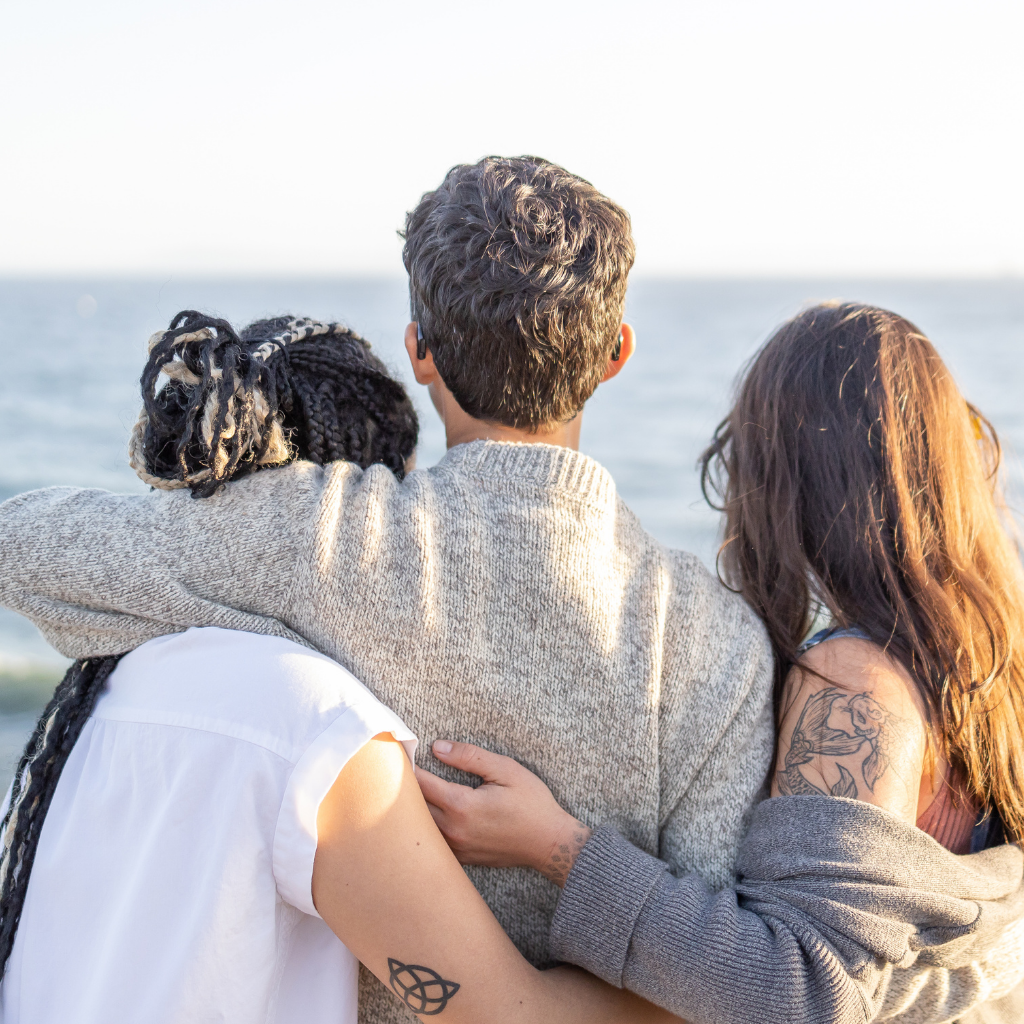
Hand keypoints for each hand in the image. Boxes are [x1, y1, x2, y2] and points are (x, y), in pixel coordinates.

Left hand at [415, 740, 592, 886]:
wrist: (550, 843)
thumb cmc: (532, 804)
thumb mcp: (506, 770)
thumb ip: (469, 756)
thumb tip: (437, 747)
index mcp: (462, 806)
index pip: (421, 784)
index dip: (408, 767)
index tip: (402, 754)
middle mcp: (454, 830)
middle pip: (414, 808)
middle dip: (405, 787)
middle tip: (401, 769)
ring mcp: (456, 848)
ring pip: (421, 827)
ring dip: (414, 809)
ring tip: (409, 790)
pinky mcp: (462, 858)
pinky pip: (434, 841)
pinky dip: (427, 826)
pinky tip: (429, 812)